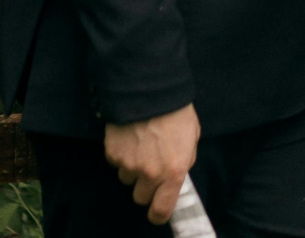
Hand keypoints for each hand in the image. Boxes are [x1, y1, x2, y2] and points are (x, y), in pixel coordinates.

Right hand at [104, 102, 199, 223]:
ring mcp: (129, 164)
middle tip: (151, 168)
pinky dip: (122, 154)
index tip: (157, 212)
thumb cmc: (176, 111)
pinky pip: (116, 162)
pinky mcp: (113, 153)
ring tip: (142, 145)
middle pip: (141, 197)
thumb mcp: (191, 138)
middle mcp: (150, 173)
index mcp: (173, 172)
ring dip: (133, 168)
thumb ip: (184, 160)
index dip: (158, 214)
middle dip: (146, 186)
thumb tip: (177, 174)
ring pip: (127, 178)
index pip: (161, 209)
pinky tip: (131, 137)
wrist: (150, 90)